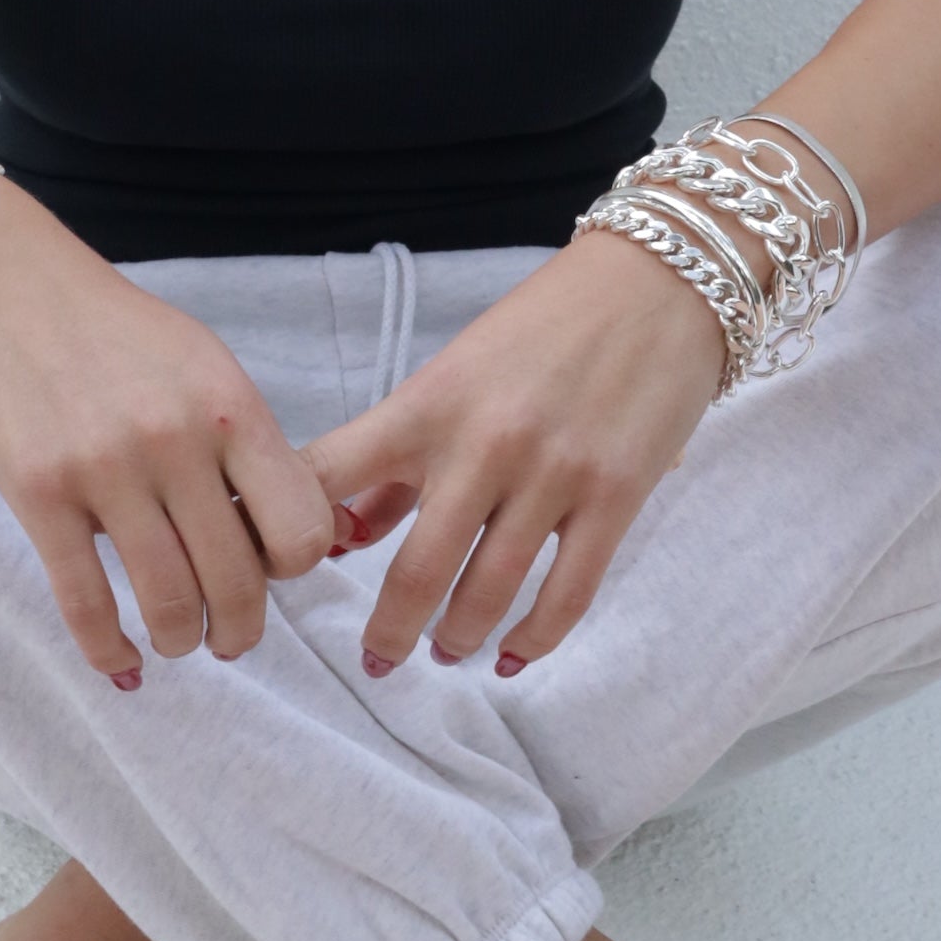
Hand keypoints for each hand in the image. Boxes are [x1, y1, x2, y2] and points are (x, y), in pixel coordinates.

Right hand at [0, 178, 339, 686]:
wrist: (4, 280)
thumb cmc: (112, 328)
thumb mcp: (201, 363)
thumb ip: (242, 441)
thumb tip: (280, 534)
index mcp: (231, 405)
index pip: (301, 528)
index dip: (294, 568)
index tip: (271, 570)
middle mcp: (175, 440)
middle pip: (238, 580)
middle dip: (241, 629)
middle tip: (230, 638)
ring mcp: (104, 469)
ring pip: (168, 601)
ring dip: (180, 640)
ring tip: (177, 639)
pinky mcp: (38, 493)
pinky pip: (84, 602)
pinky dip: (108, 649)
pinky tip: (120, 660)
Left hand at [302, 231, 725, 676]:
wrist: (658, 279)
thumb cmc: (545, 324)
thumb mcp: (454, 374)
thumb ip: (398, 457)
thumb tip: (344, 539)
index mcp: (427, 404)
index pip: (330, 476)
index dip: (289, 533)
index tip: (281, 574)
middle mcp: (483, 443)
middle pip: (414, 571)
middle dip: (388, 633)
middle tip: (378, 660)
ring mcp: (553, 473)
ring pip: (489, 593)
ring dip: (458, 639)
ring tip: (447, 652)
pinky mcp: (615, 496)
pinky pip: (568, 594)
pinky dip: (535, 638)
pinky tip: (513, 654)